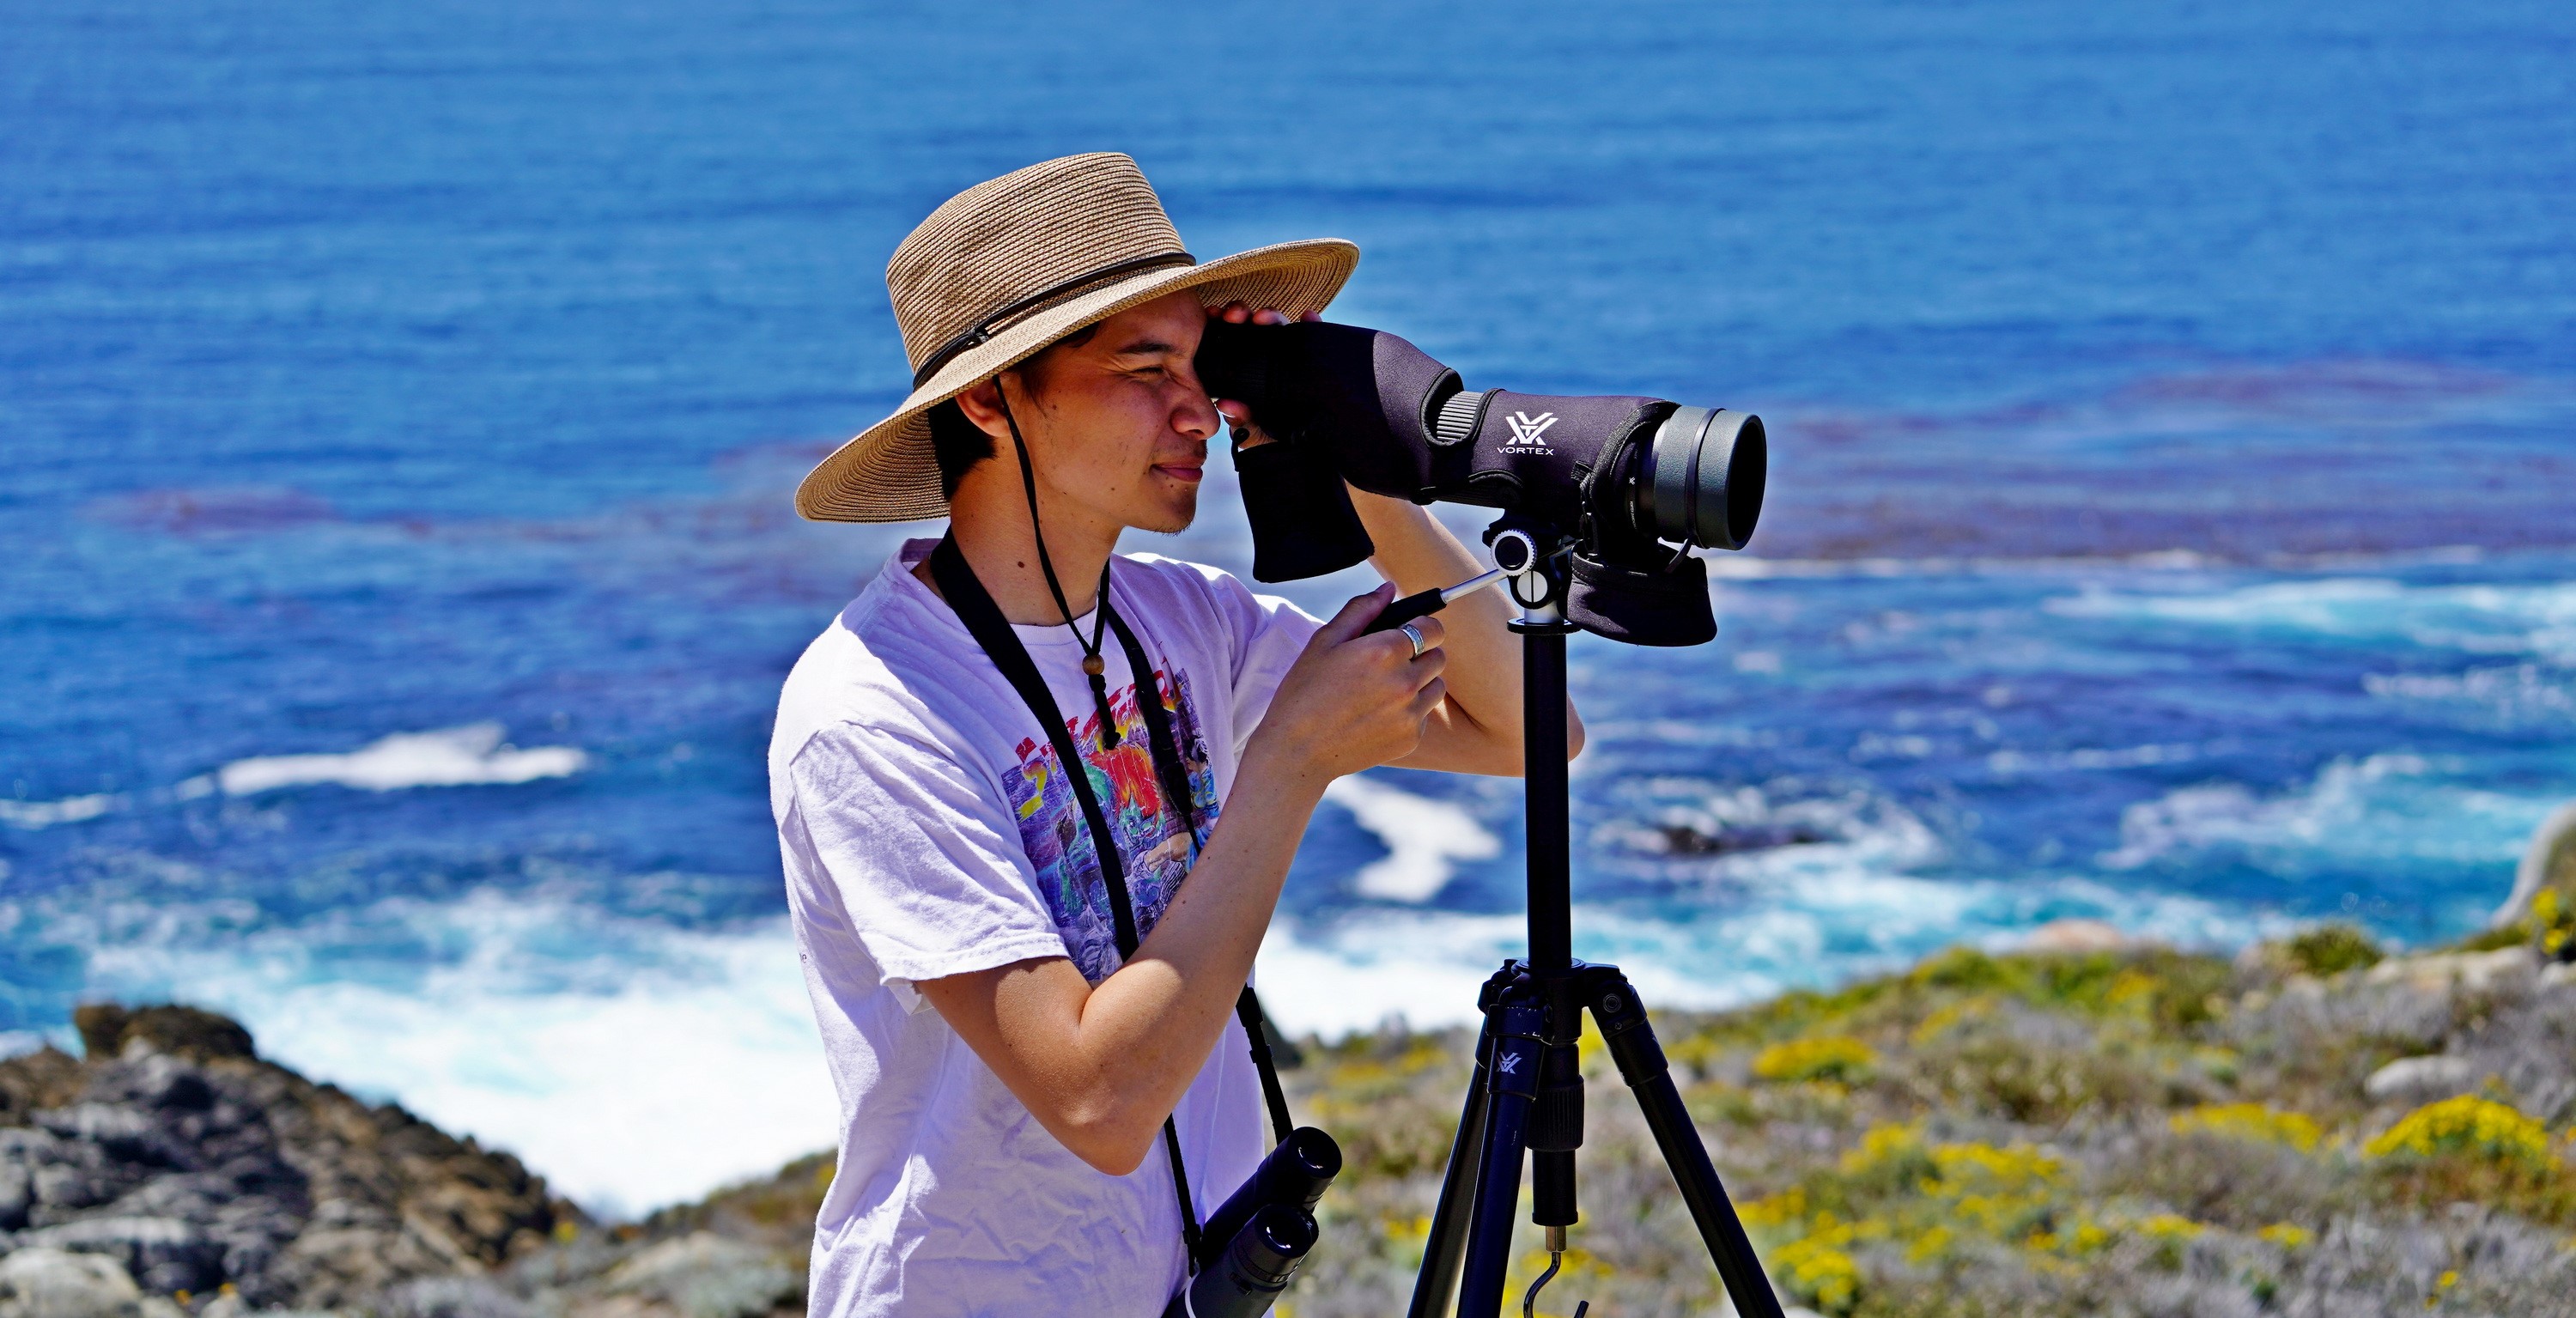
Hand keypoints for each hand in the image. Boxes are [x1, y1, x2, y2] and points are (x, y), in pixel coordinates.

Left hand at [1207, 302, 1319, 450]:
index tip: (1214, 315)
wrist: (1299, 449)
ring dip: (1270, 315)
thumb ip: (1239, 416)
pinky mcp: (1311, 358)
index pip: (1230, 338)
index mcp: (1242, 368)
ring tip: (1264, 317)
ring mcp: (1286, 355)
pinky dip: (1310, 324)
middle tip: (1236, 315)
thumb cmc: (1267, 436)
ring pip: (1277, 326)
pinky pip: (1312, 337)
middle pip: (1250, 326)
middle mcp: (1263, 356)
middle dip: (1241, 314)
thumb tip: (1226, 404)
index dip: (1221, 322)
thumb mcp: (1250, 428)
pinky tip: (1308, 317)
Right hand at [1246, 584, 1447, 789]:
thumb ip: (1360, 610)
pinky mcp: (1412, 738)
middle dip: (1421, 655)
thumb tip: (1388, 588)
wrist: (1297, 751)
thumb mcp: (1324, 642)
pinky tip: (1378, 715)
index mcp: (1385, 650)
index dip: (1422, 627)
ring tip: (1385, 691)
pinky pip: (1424, 715)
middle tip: (1389, 664)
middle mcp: (1404, 681)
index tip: (1409, 634)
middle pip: (1439, 656)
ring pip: (1437, 686)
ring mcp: (1411, 712)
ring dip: (1420, 683)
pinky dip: (1409, 712)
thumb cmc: (1304, 692)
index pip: (1433, 628)